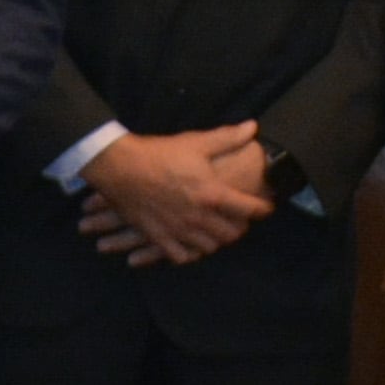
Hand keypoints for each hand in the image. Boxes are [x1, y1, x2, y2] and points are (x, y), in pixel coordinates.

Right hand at [77, 124, 274, 266]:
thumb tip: (253, 127)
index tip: (266, 207)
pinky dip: (189, 253)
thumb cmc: (158, 153)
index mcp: (213, 194)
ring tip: (215, 231)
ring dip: (216, 240)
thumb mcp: (195, 142)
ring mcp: (178, 229)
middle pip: (232, 234)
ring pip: (209, 247)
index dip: (264, 209)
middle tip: (238, 219)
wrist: (117, 166)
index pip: (251, 209)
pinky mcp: (159, 237)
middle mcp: (199, 216)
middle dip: (240, 227)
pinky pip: (181, 256)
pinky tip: (188, 243)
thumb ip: (227, 138)